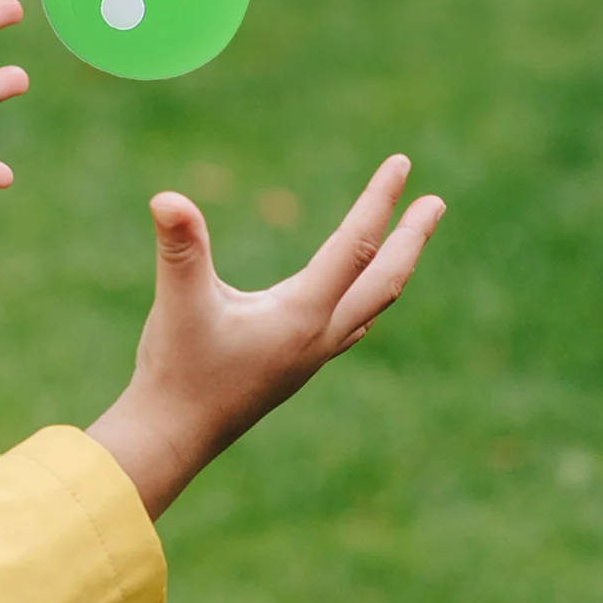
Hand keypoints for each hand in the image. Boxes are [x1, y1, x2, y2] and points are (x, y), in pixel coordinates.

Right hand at [87, 155, 444, 518]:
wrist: (172, 439)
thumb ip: (180, 248)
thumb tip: (165, 198)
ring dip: (394, 267)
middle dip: (412, 238)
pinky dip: (367, 299)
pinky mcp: (296, 367)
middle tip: (437, 202)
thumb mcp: (179, 301)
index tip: (402, 163)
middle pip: (384, 280)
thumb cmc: (176, 370)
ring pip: (371, 304)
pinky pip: (350, 326)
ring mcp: (312, 355)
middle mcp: (319, 335)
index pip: (355, 246)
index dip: (379, 201)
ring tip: (409, 239)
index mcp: (303, 314)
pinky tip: (362, 302)